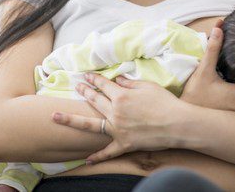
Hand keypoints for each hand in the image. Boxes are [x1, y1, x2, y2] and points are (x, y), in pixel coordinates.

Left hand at [51, 72, 184, 163]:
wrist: (177, 124)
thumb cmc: (165, 102)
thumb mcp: (147, 86)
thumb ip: (129, 83)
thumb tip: (117, 79)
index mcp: (121, 96)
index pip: (103, 85)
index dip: (94, 79)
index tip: (87, 75)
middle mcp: (115, 112)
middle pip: (94, 101)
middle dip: (83, 92)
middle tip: (75, 86)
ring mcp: (118, 130)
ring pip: (91, 124)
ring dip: (73, 120)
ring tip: (56, 116)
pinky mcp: (124, 144)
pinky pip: (108, 151)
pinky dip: (97, 156)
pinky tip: (86, 159)